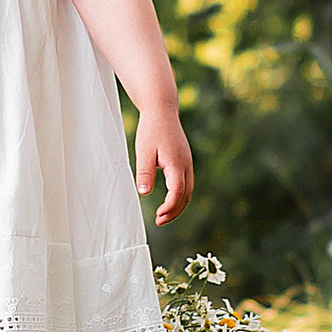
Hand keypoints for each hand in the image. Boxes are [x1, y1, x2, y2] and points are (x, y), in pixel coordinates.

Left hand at [134, 111, 193, 225]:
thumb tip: (144, 192)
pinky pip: (186, 184)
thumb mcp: (144, 151)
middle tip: (159, 221)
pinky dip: (180, 196)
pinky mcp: (185, 161)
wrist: (162, 110)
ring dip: (178, 206)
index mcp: (177, 163)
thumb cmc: (151, 129)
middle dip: (174, 211)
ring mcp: (187, 163)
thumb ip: (145, 172)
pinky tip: (168, 200)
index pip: (177, 193)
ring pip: (188, 191)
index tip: (158, 216)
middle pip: (186, 195)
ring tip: (162, 215)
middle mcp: (186, 165)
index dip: (169, 208)